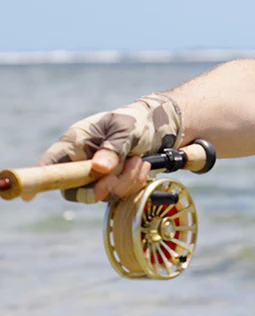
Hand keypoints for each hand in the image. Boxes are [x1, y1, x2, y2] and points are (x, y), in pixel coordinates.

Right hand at [28, 93, 182, 203]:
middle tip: (118, 174)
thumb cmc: (138, 120)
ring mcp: (97, 174)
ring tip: (139, 160)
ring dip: (125, 180)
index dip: (41, 179)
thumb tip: (99, 169)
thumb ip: (114, 147)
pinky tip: (142, 166)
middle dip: (101, 185)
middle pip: (76, 189)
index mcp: (76, 141)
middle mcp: (82, 160)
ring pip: (101, 194)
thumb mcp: (127, 128)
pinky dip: (133, 183)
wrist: (162, 125)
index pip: (51, 164)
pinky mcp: (113, 183)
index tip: (30, 195)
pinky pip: (118, 195)